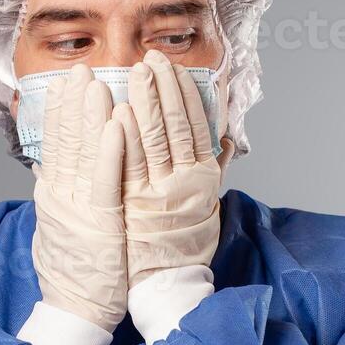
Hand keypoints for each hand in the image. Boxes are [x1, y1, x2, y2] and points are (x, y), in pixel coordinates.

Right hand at [28, 65, 126, 331]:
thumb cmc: (76, 271)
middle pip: (65, 139)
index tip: (65, 83)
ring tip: (95, 82)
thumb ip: (60, 196)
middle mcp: (60, 196)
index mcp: (53, 195)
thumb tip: (52, 170)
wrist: (75, 310)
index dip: (60, 111)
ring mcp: (78, 208)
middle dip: (73, 101)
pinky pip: (105, 179)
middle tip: (80, 69)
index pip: (54, 144)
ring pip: (83, 152)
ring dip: (90, 114)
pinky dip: (110, 149)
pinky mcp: (100, 222)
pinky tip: (117, 123)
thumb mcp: (62, 227)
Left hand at [118, 51, 230, 288]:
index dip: (184, 94)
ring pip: (154, 140)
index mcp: (203, 177)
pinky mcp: (134, 206)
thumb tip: (226, 138)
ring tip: (136, 72)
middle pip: (176, 126)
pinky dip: (125, 138)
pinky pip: (129, 167)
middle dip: (163, 89)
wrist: (167, 285)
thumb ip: (215, 168)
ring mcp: (159, 193)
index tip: (173, 67)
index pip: (196, 125)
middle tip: (151, 59)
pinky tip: (118, 113)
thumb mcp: (207, 204)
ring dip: (145, 103)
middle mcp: (185, 182)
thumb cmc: (185, 244)